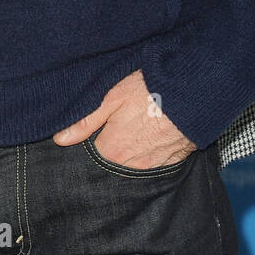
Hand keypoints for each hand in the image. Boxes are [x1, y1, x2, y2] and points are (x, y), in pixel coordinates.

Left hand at [52, 69, 195, 169]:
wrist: (194, 92)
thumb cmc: (150, 90)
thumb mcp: (112, 97)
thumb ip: (85, 121)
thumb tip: (60, 139)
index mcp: (113, 150)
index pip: (92, 153)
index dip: (92, 138)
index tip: (98, 124)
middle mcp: (133, 164)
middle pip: (114, 159)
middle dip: (113, 144)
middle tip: (119, 121)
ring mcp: (156, 164)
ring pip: (135, 162)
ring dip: (133, 147)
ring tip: (137, 124)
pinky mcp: (174, 160)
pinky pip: (156, 160)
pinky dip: (152, 148)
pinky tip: (153, 131)